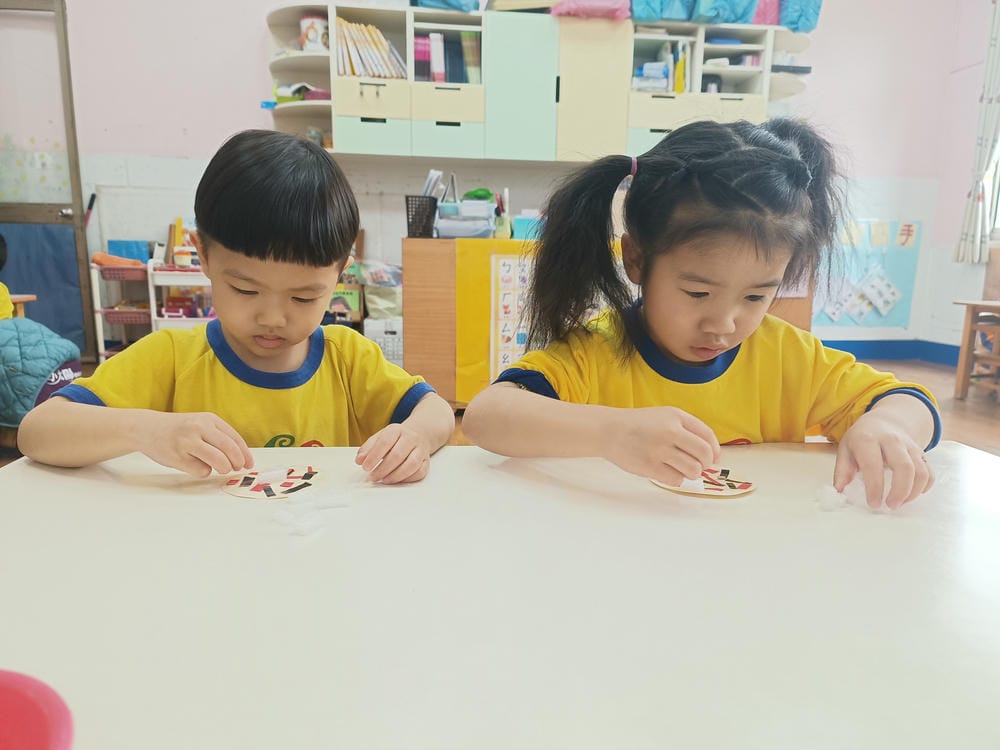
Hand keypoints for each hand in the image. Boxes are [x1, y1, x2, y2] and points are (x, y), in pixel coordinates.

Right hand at [138, 412, 253, 477]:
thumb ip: (218, 436)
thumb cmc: (179, 429)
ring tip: (219, 468)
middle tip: (236, 468)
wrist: (147, 428)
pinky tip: (194, 465)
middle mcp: (199, 428)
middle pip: (229, 449)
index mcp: (209, 419)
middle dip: (237, 462)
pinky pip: (201, 470)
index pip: (234, 438)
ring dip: (223, 468)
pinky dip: (203, 471)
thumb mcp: (200, 424)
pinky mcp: (178, 457)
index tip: (249, 464)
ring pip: (218, 461)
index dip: (245, 453)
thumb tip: (241, 457)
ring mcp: (187, 442)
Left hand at [355, 424, 431, 483]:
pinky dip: (407, 479)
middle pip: (398, 454)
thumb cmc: (396, 438)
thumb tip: (359, 460)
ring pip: (411, 464)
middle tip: (373, 476)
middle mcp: (411, 438)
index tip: (365, 466)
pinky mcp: (426, 461)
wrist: (419, 433)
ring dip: (396, 476)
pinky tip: (397, 480)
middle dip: (383, 469)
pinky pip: (420, 472)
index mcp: (397, 430)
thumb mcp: (380, 437)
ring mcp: (420, 449)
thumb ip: (367, 448)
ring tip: (384, 480)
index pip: (385, 442)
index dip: (374, 456)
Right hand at [603, 406, 720, 485]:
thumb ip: (688, 431)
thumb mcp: (664, 416)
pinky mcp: (650, 466)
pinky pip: (676, 479)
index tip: (713, 458)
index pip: (707, 436)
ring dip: (691, 473)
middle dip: (706, 464)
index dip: (715, 450)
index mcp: (676, 416)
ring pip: (693, 470)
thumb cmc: (640, 425)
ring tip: (681, 469)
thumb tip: (714, 458)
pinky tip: (666, 471)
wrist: (609, 430)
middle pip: (704, 454)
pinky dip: (676, 479)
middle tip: (698, 466)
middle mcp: (670, 431)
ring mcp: (659, 449)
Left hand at [834, 411, 933, 509]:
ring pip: (920, 471)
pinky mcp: (921, 453)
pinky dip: (924, 487)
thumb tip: (840, 492)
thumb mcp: (845, 449)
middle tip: (890, 506)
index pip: (873, 465)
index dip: (874, 487)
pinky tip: (911, 494)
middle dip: (900, 491)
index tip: (873, 504)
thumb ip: (842, 471)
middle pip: (904, 467)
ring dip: (912, 492)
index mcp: (867, 439)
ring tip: (899, 502)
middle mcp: (891, 440)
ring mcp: (909, 446)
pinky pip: (929, 472)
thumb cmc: (862, 439)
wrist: (883, 421)